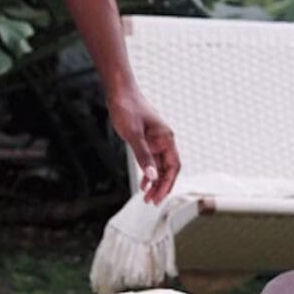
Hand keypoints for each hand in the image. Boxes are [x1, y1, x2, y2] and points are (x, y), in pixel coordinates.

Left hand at [107, 87, 180, 204]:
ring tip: (147, 197)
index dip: (168, 184)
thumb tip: (152, 177)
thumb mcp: (133, 135)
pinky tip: (143, 182)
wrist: (119, 92)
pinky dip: (148, 172)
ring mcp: (155, 140)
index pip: (173, 167)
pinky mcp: (146, 139)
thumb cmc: (127, 109)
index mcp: (166, 139)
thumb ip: (143, 156)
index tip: (159, 197)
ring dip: (155, 182)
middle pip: (168, 169)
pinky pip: (151, 160)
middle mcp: (164, 140)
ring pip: (159, 166)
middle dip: (161, 186)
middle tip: (151, 202)